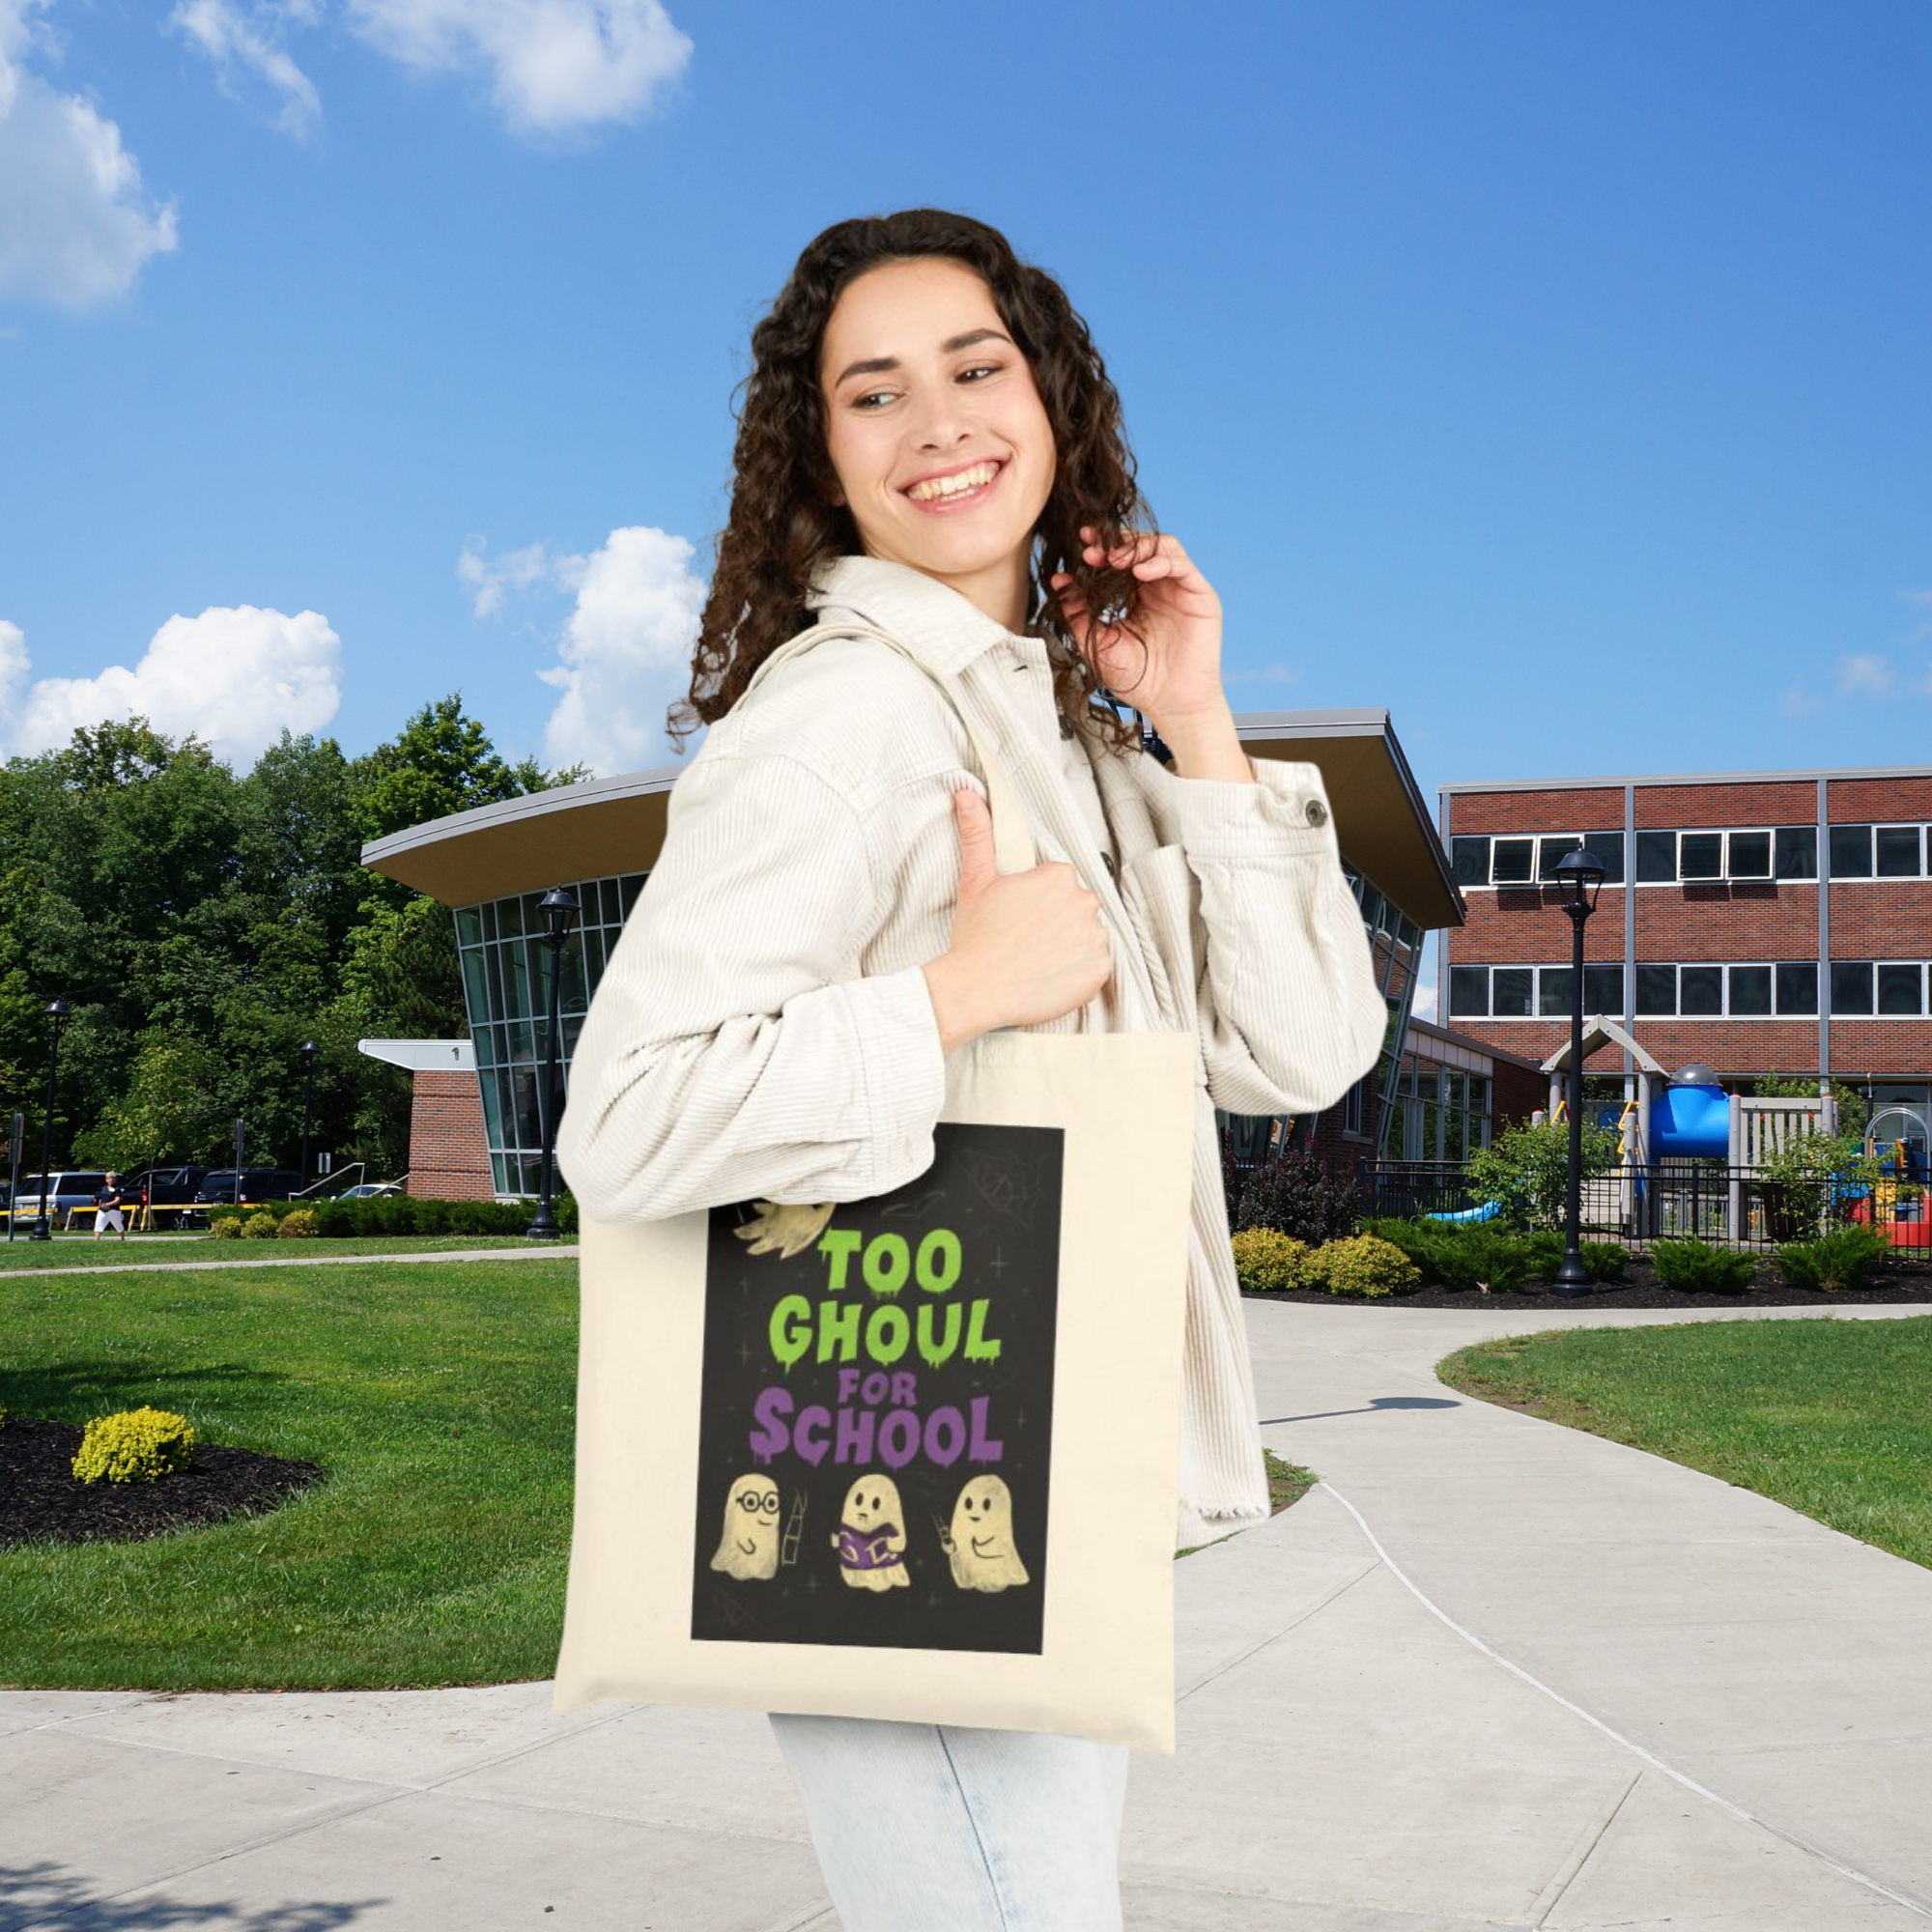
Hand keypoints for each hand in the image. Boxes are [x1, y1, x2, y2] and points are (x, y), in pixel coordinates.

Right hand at [921, 787, 1112, 1051]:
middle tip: (1027, 941)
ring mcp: (1095, 937)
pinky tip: (1051, 976)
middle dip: (1058, 922)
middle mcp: (1084, 901)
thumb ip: (978, 834)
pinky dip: (1079, 973)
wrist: (976, 989)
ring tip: (1037, 960)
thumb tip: (966, 795)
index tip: (1021, 918)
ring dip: (1070, 947)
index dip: (1039, 902)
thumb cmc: (975, 936)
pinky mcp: (1099, 971)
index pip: (1060, 884)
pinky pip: (1096, 967)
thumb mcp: (975, 880)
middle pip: (1077, 908)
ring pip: (1088, 937)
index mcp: (1058, 876)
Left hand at [1050, 528, 1227, 729]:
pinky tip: (1139, 571)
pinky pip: (1182, 566)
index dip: (1101, 546)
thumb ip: (1078, 612)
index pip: (1120, 558)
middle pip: (1140, 545)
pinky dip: (1160, 561)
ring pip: (1163, 547)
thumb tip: (1058, 580)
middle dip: (1115, 542)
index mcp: (1136, 594)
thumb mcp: (1098, 641)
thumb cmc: (1137, 678)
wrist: (1170, 705)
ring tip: (1113, 558)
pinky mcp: (1200, 596)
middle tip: (1092, 549)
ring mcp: (1181, 589)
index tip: (1080, 544)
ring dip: (1136, 546)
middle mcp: (1159, 586)